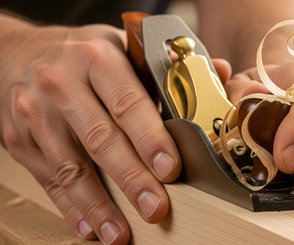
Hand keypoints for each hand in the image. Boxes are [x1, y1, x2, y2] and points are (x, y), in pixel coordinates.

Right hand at [0, 22, 181, 243]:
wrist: (19, 53)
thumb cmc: (82, 55)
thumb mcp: (122, 46)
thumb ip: (167, 66)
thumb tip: (219, 74)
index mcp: (95, 58)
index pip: (128, 103)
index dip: (150, 139)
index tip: (171, 170)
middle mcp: (61, 83)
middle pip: (101, 140)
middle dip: (131, 180)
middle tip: (155, 209)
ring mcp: (36, 113)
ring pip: (71, 167)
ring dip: (98, 205)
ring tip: (120, 233)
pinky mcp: (19, 139)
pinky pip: (48, 179)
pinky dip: (70, 206)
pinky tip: (89, 226)